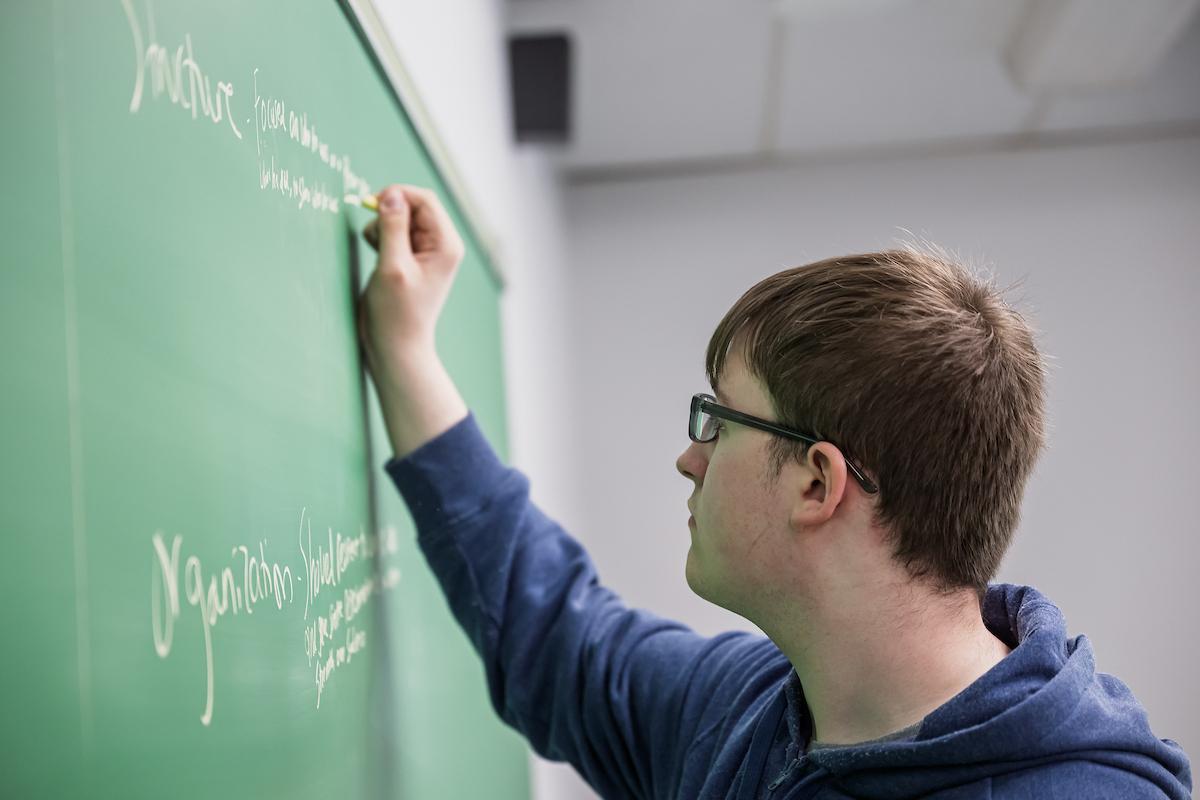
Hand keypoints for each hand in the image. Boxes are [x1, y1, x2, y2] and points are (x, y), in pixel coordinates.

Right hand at [357, 184, 468, 456]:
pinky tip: (376, 255)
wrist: (396, 347)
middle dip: (388, 212)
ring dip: (381, 226)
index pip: (425, 200)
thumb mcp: (392, 267)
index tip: (372, 205)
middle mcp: (440, 245)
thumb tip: (391, 194)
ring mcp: (425, 253)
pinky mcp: (409, 259)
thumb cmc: (396, 313)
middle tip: (372, 235)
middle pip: (413, 206)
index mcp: (446, 245)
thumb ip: (392, 228)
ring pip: (401, 218)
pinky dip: (380, 236)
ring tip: (376, 252)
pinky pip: (394, 233)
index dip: (398, 195)